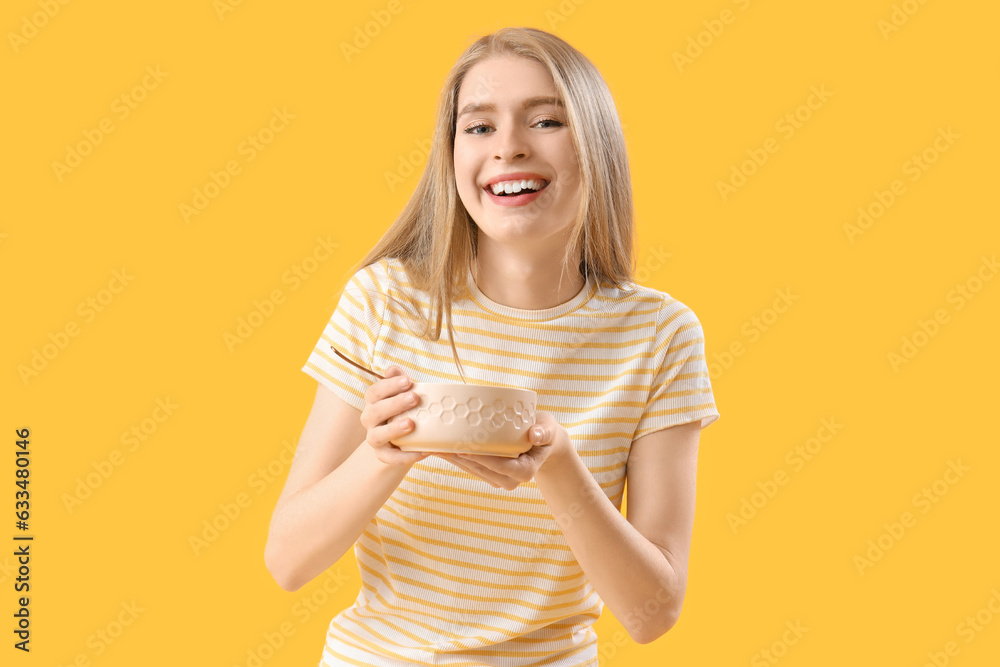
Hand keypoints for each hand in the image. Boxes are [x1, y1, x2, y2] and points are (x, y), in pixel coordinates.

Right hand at [359, 365, 429, 466]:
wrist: (402, 438)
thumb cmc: (404, 409)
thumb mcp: (404, 394)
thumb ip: (399, 382)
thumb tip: (393, 369)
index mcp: (373, 402)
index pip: (374, 392)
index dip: (389, 385)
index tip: (408, 380)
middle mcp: (369, 420)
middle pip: (375, 411)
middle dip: (395, 403)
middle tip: (415, 397)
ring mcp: (374, 438)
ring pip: (376, 435)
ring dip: (393, 429)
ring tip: (411, 424)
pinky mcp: (382, 455)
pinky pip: (390, 458)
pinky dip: (405, 456)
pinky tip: (423, 451)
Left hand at [436, 411, 571, 489]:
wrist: (543, 442)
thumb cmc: (545, 432)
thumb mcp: (549, 429)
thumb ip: (544, 432)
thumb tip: (535, 435)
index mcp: (525, 472)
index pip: (499, 465)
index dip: (480, 457)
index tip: (462, 448)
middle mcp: (510, 480)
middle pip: (480, 468)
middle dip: (459, 457)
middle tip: (438, 444)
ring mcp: (499, 479)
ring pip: (471, 469)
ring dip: (452, 458)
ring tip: (432, 445)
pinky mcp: (490, 474)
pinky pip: (470, 467)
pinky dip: (455, 458)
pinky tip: (440, 448)